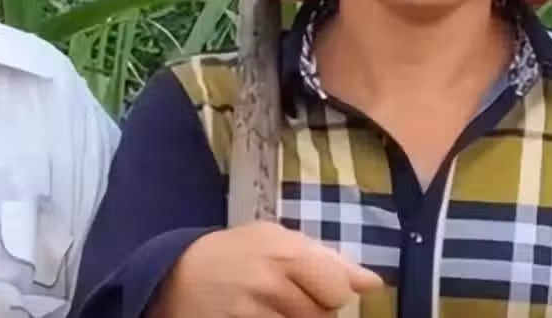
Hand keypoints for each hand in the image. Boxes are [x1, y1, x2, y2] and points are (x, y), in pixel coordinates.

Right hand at [151, 221, 383, 317]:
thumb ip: (328, 260)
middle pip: (323, 315)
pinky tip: (258, 316)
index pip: (339, 289)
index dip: (331, 292)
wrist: (177, 275)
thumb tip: (373, 283)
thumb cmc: (236, 253)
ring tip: (269, 308)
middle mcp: (270, 280)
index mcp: (286, 251)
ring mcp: (252, 309)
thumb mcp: (278, 241)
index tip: (313, 287)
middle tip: (286, 299)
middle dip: (312, 311)